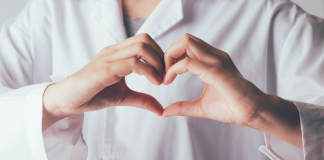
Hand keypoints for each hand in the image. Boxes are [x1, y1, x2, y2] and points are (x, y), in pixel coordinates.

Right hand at [43, 34, 163, 130]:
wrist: (67, 100)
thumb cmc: (92, 94)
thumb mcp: (123, 97)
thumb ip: (142, 100)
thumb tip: (160, 109)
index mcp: (118, 53)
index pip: (144, 41)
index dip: (159, 55)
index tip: (164, 74)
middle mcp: (114, 51)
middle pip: (145, 39)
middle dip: (161, 57)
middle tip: (164, 76)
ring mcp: (109, 58)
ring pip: (141, 47)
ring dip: (156, 63)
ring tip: (159, 80)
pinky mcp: (105, 69)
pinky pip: (132, 63)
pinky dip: (148, 71)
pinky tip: (153, 83)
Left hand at [162, 34, 301, 147]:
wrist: (252, 113)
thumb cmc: (231, 107)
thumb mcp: (200, 107)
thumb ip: (182, 107)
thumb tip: (164, 112)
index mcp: (211, 60)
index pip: (186, 45)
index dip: (170, 57)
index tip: (164, 77)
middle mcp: (214, 56)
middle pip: (184, 38)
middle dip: (168, 53)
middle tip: (163, 73)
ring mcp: (216, 61)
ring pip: (186, 42)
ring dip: (170, 57)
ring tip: (166, 76)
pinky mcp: (216, 71)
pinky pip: (189, 62)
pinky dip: (174, 69)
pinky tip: (170, 80)